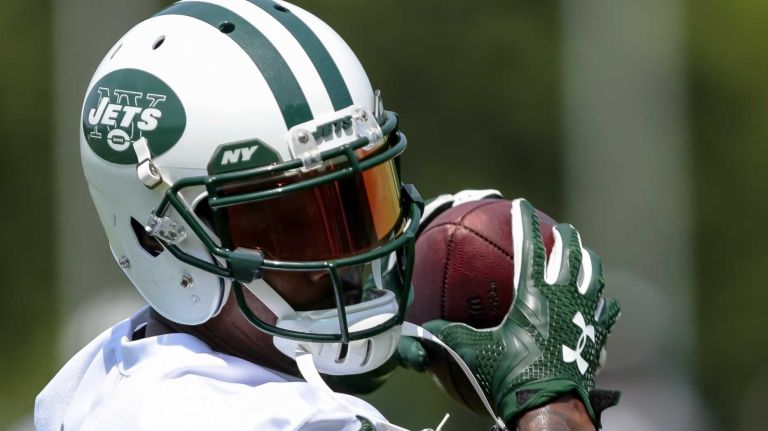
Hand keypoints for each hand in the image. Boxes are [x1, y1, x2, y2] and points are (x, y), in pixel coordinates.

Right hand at [405, 199, 619, 427]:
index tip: (521, 204)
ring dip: (589, 262)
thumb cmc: (509, 377)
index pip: (531, 247)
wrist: (548, 409)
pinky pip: (608, 315)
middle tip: (562, 228)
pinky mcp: (596, 339)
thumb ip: (441, 337)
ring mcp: (585, 317)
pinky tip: (608, 303)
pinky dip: (607, 305)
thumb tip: (414, 331)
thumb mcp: (469, 354)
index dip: (525, 222)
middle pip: (571, 255)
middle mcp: (564, 298)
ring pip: (594, 278)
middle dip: (566, 237)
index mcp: (534, 294)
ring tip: (586, 255)